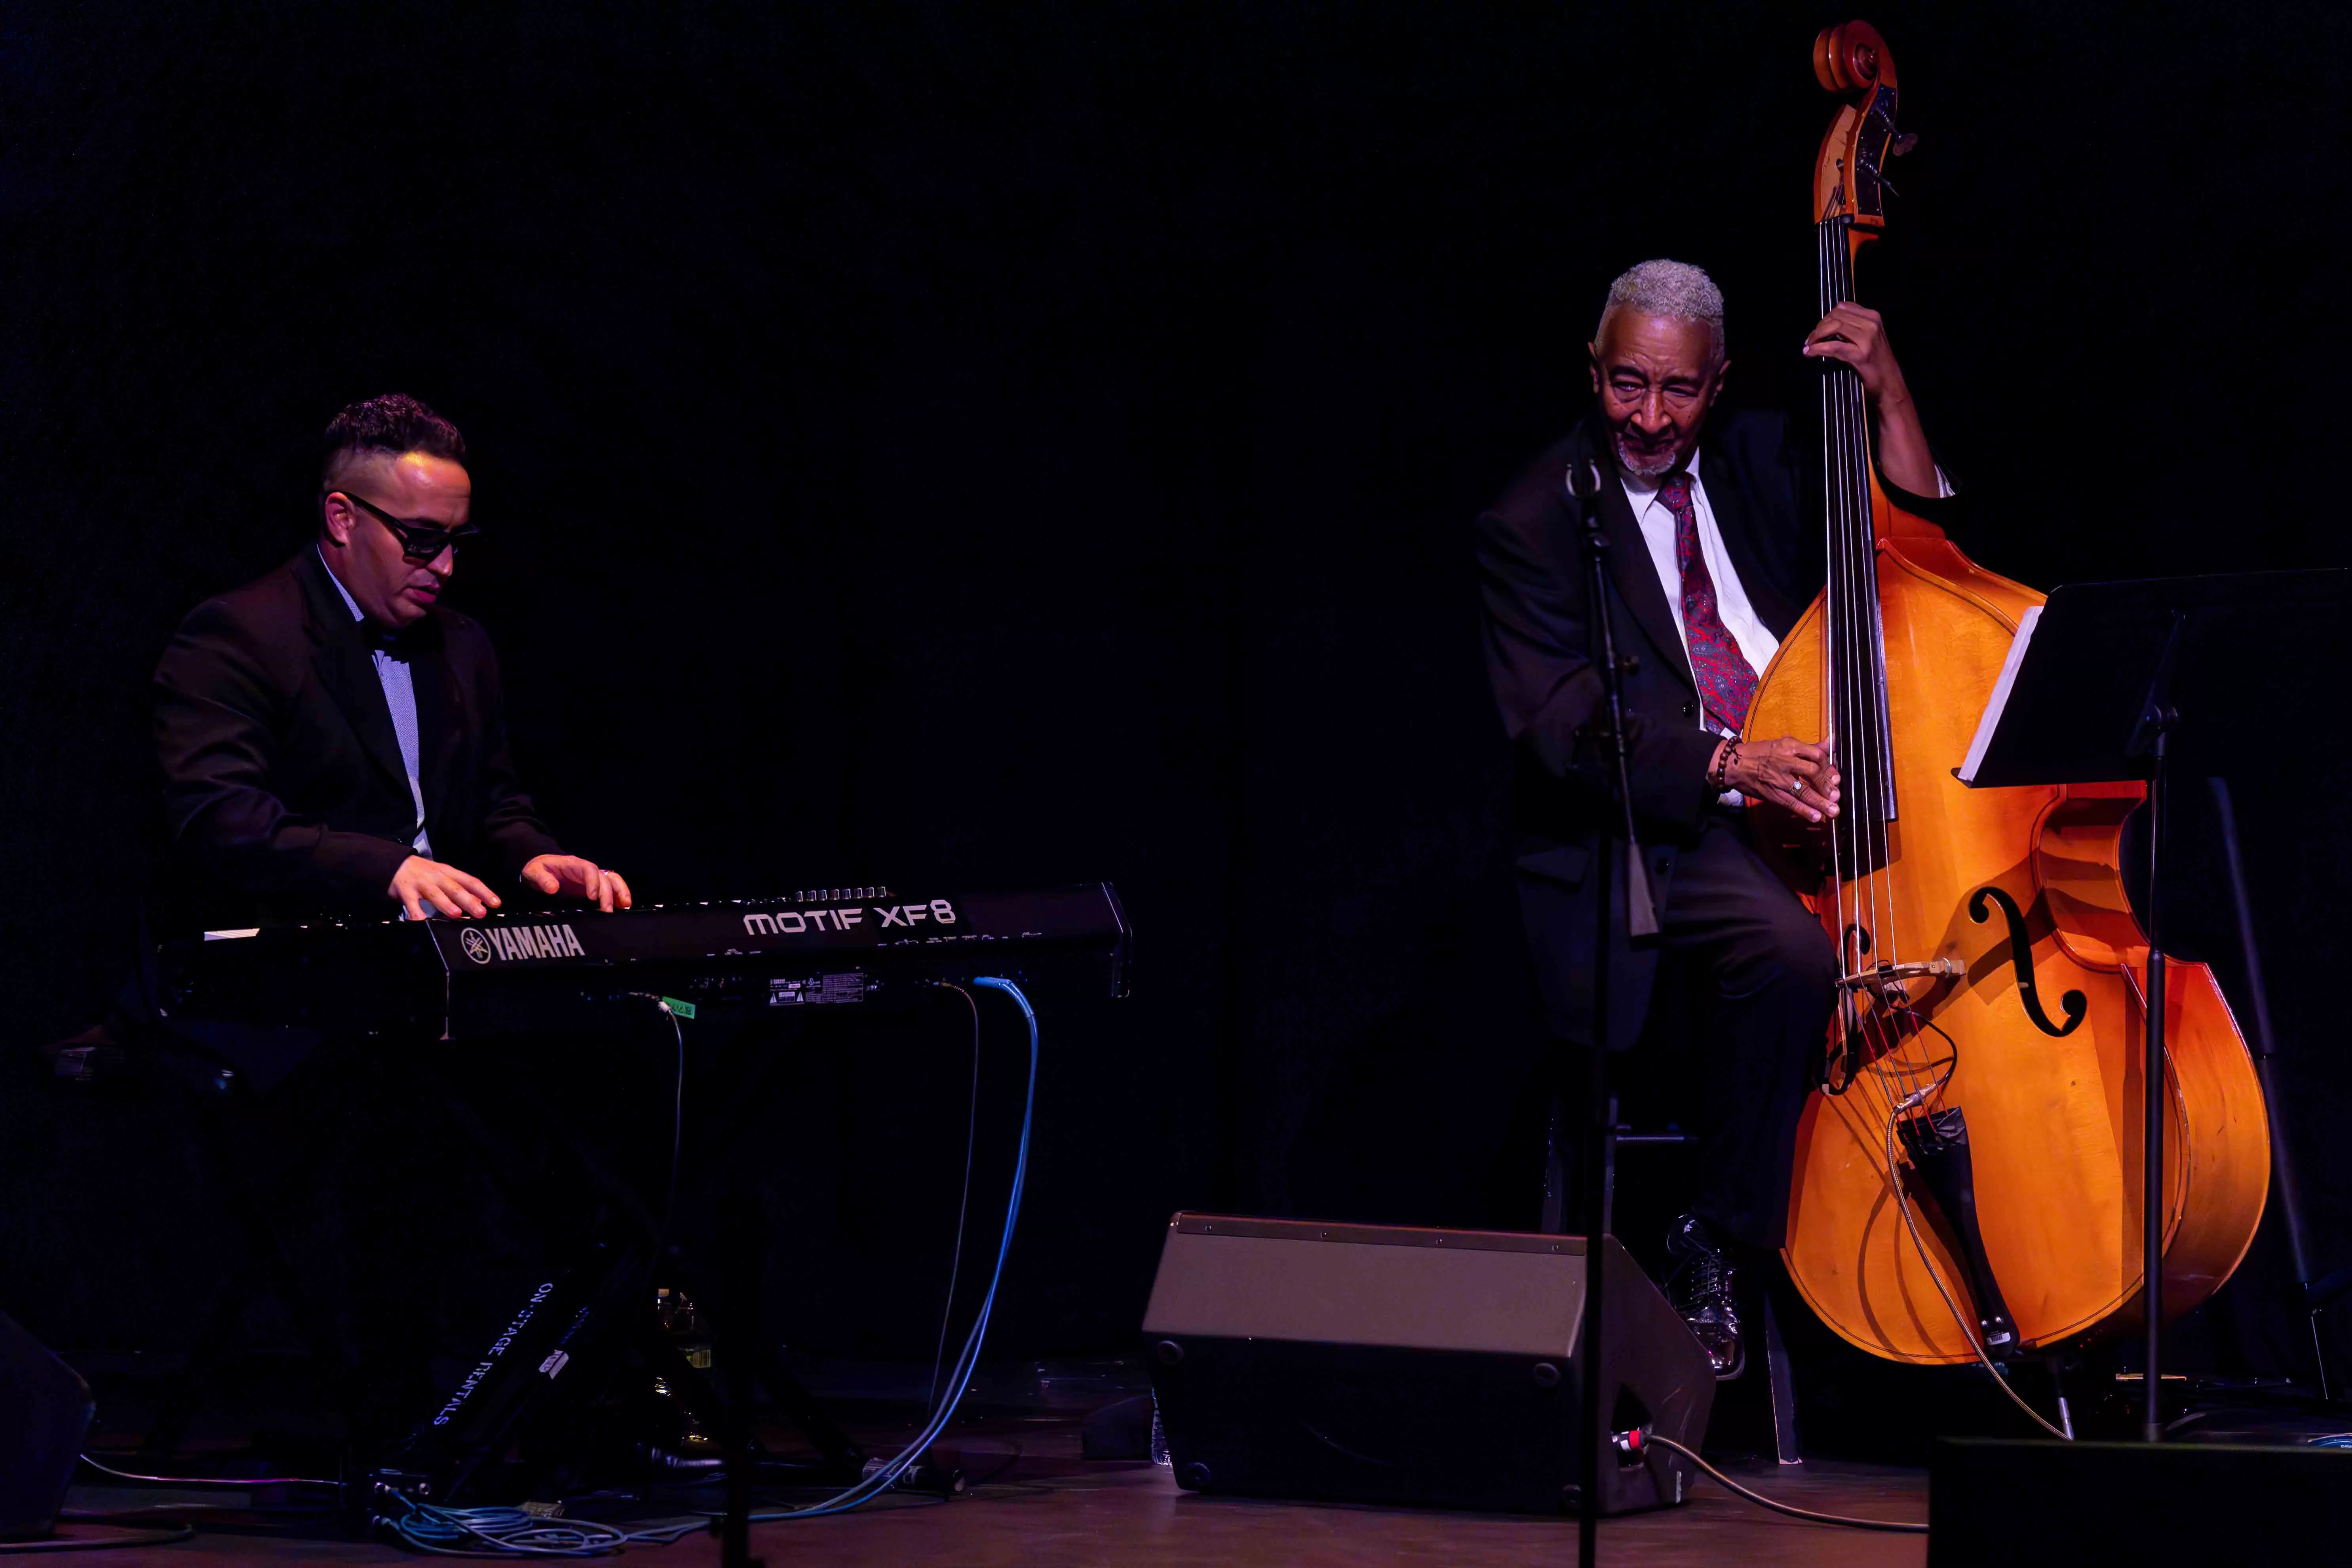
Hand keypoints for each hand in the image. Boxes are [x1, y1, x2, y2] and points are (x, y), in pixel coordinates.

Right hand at [389, 856, 500, 920]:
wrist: (394, 863)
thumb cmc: (423, 873)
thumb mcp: (444, 877)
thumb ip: (460, 889)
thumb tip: (480, 902)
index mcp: (449, 873)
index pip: (470, 881)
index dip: (484, 892)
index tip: (496, 903)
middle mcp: (437, 877)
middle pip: (455, 888)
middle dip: (469, 900)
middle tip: (481, 913)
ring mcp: (421, 883)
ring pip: (435, 894)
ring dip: (446, 904)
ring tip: (456, 914)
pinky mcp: (405, 890)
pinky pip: (411, 903)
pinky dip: (415, 913)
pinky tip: (421, 922)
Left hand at [522, 853, 632, 912]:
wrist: (542, 869)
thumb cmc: (538, 870)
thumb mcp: (534, 872)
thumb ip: (542, 879)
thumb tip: (553, 888)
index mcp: (573, 864)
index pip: (589, 869)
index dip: (593, 882)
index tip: (592, 897)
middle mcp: (587, 870)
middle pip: (605, 877)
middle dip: (609, 893)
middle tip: (608, 910)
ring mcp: (592, 878)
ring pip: (613, 880)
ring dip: (621, 892)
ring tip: (625, 906)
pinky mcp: (594, 886)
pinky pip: (611, 888)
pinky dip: (618, 896)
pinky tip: (622, 907)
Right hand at [1718, 736, 1840, 823]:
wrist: (1733, 764)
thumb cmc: (1760, 753)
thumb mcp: (1784, 744)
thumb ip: (1808, 747)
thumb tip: (1830, 743)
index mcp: (1789, 746)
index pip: (1815, 755)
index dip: (1827, 766)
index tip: (1833, 776)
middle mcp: (1785, 761)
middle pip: (1812, 772)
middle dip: (1826, 785)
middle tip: (1836, 795)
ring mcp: (1778, 779)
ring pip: (1804, 790)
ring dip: (1820, 802)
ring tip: (1833, 811)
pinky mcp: (1772, 793)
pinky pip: (1790, 802)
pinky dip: (1804, 810)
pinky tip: (1815, 817)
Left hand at [1803, 303, 1938, 496]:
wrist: (1894, 403)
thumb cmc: (1874, 382)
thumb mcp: (1863, 354)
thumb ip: (1848, 339)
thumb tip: (1823, 335)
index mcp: (1875, 322)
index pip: (1842, 306)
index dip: (1824, 316)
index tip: (1813, 332)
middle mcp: (1874, 327)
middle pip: (1835, 313)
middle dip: (1818, 327)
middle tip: (1808, 344)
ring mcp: (1871, 341)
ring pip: (1834, 326)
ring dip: (1817, 336)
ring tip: (1809, 350)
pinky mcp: (1864, 358)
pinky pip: (1835, 347)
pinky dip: (1819, 349)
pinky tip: (1810, 356)